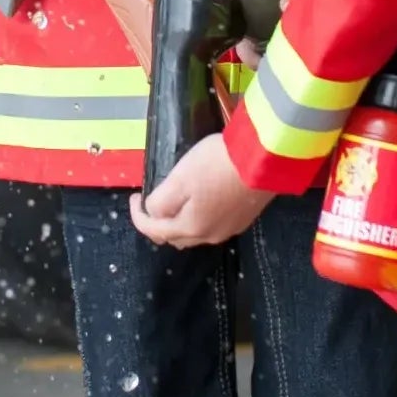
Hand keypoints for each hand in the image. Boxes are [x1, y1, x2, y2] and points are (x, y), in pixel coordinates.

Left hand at [129, 133, 272, 247]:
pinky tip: (203, 198)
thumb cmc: (216, 165)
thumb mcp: (180, 177)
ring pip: (195, 232)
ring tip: (176, 198)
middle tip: (154, 200)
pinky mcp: (244, 218)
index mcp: (190, 228)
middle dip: (159, 222)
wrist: (263, 160)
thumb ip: (161, 200)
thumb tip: (153, 212)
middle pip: (175, 236)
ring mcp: (230, 229)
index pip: (154, 230)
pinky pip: (213, 224)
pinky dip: (200, 216)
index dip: (138, 216)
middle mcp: (209, 236)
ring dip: (180, 220)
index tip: (134, 197)